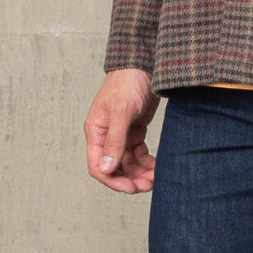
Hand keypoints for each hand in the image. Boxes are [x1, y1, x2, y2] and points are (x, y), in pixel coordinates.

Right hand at [84, 68, 159, 191]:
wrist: (146, 64)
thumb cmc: (129, 82)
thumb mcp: (122, 112)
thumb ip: (114, 141)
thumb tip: (106, 168)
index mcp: (96, 131)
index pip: (98, 166)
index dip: (113, 180)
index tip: (131, 188)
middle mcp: (105, 135)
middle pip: (114, 168)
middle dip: (130, 179)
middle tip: (149, 185)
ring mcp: (120, 134)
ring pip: (128, 163)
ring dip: (140, 173)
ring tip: (157, 177)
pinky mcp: (135, 131)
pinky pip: (139, 154)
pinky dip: (147, 163)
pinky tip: (157, 166)